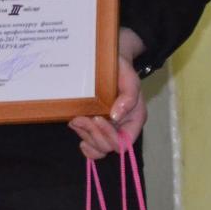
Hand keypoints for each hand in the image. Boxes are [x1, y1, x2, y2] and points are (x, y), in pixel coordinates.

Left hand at [69, 28, 147, 159]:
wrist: (111, 63)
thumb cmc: (122, 71)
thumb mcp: (130, 79)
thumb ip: (128, 97)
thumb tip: (116, 116)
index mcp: (134, 120)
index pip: (124, 142)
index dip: (110, 135)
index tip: (97, 118)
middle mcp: (121, 127)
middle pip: (108, 147)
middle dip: (93, 134)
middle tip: (82, 118)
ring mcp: (107, 128)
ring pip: (97, 147)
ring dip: (85, 135)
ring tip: (76, 119)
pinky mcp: (94, 125)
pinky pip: (90, 143)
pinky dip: (83, 139)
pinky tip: (77, 128)